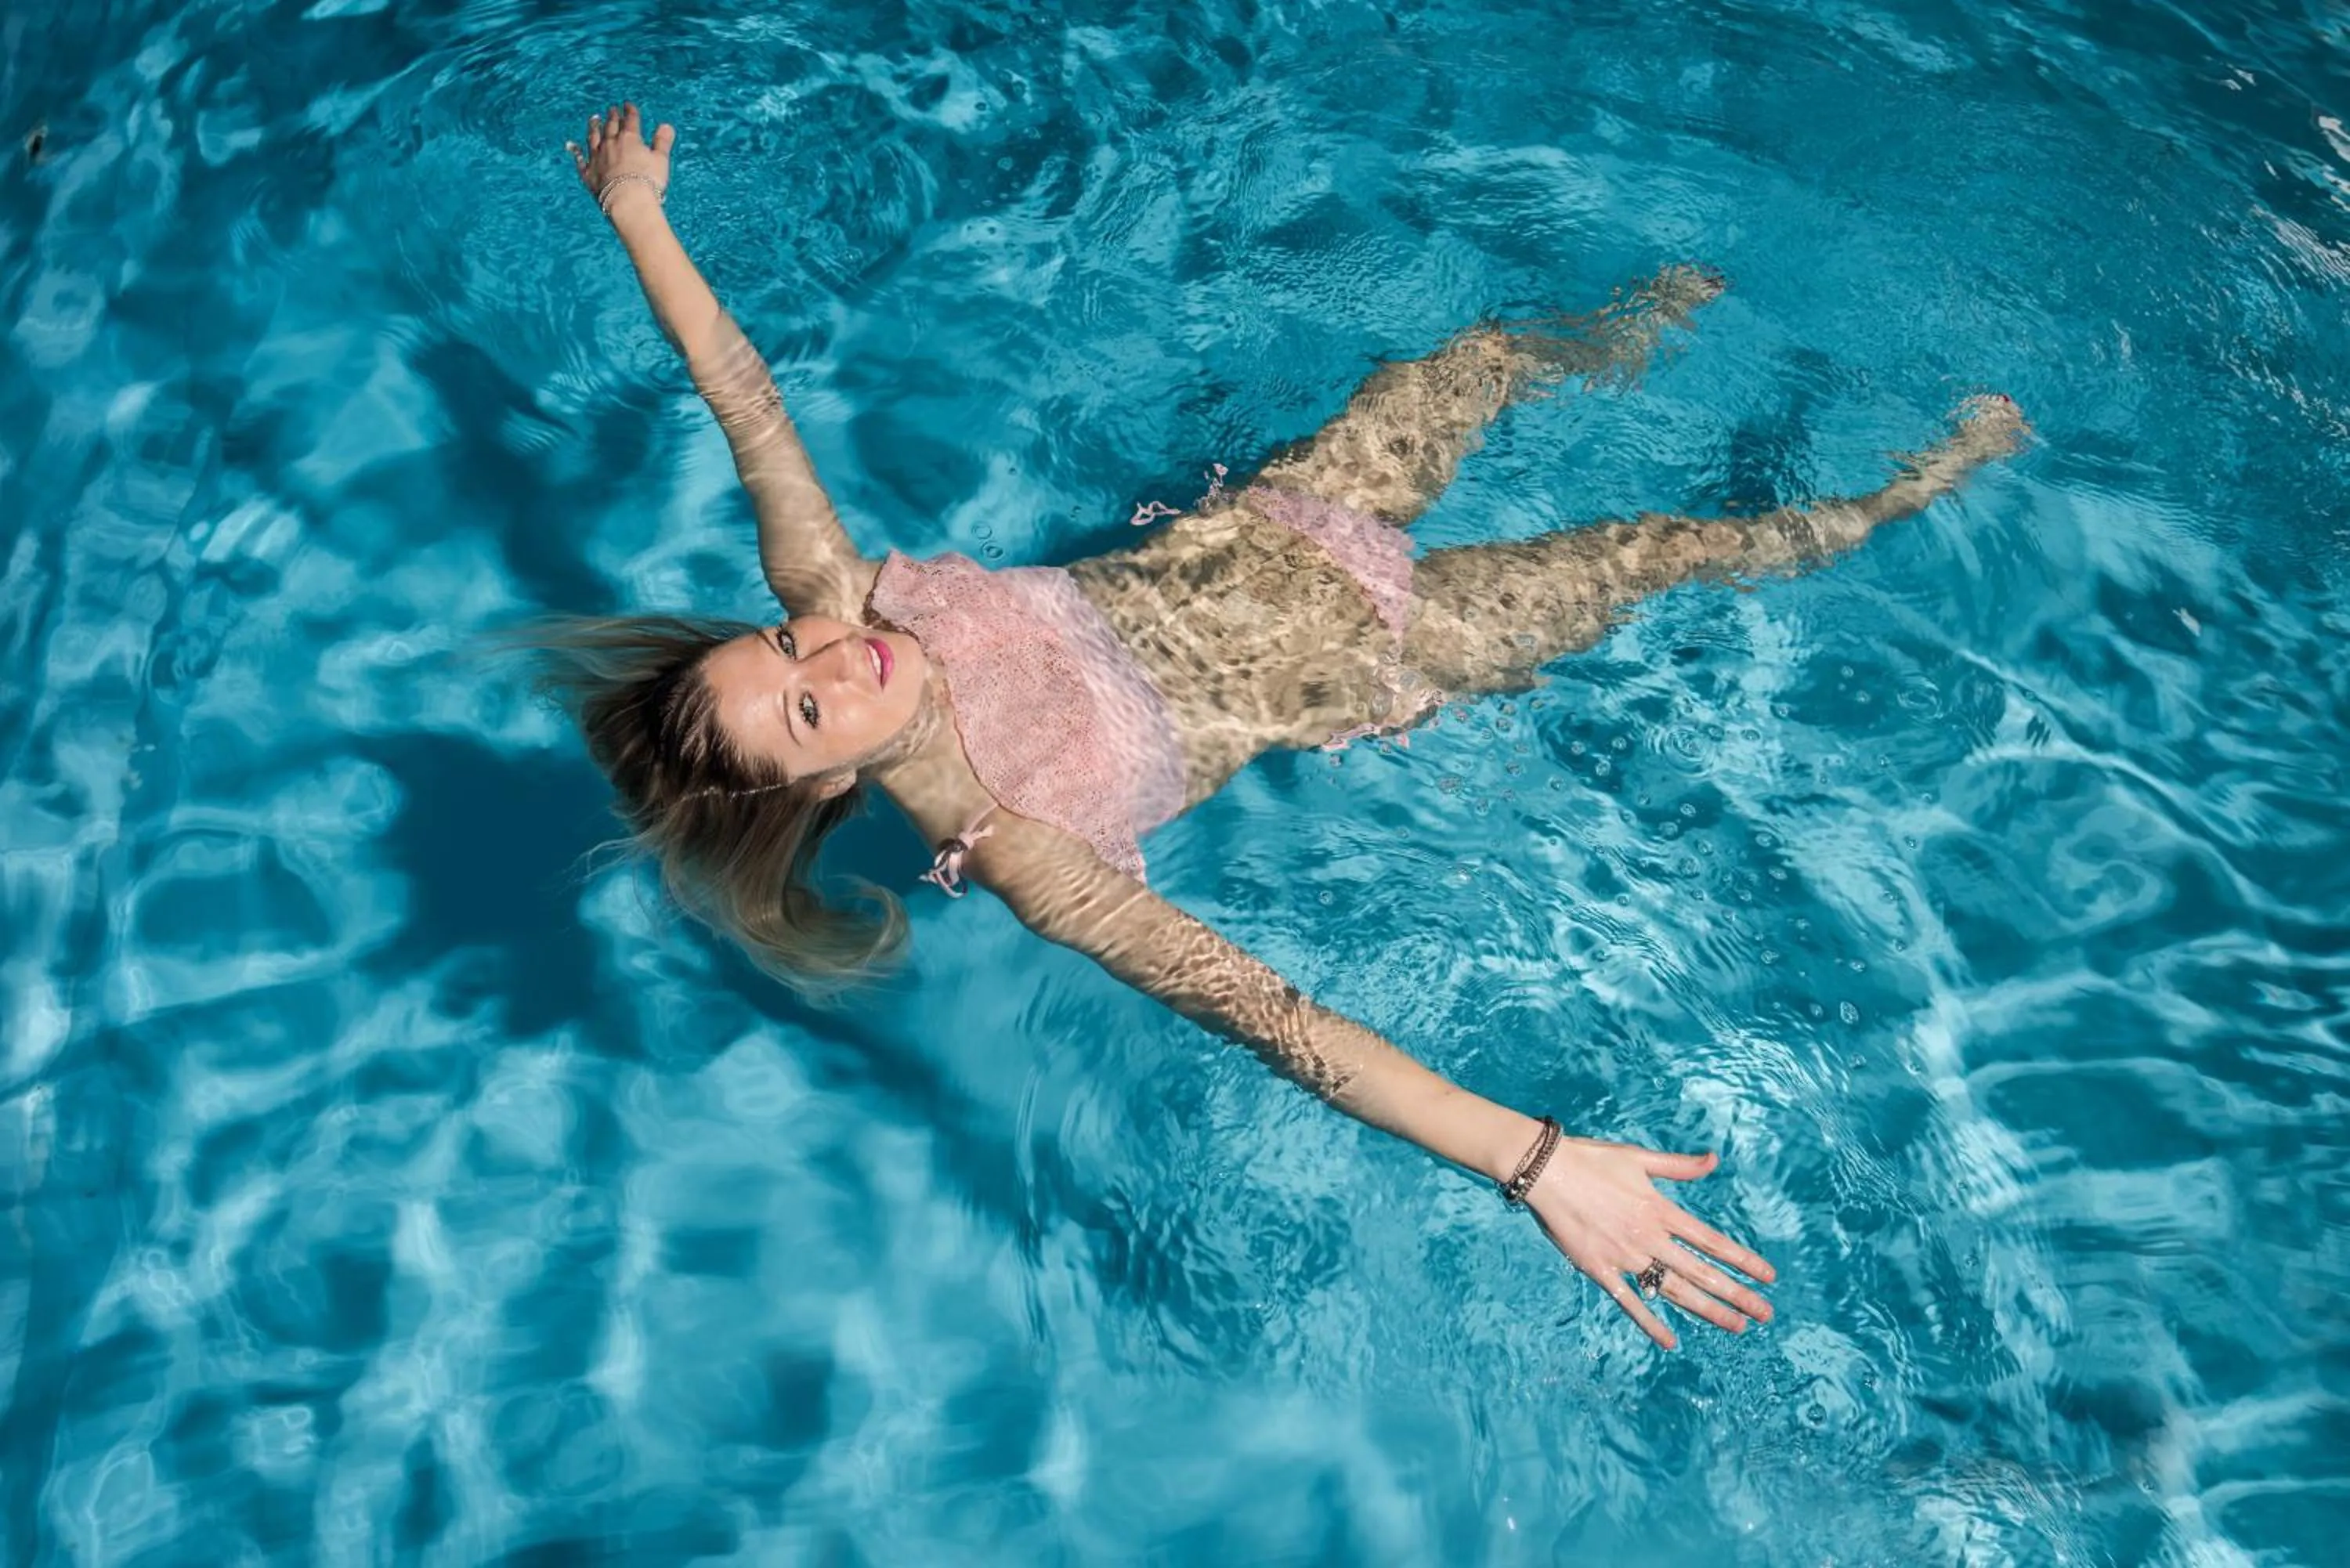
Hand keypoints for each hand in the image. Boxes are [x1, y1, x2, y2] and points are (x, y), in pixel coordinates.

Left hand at [566, 102, 673, 216]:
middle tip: (612, 110)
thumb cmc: (648, 181)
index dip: (630, 111)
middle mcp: (610, 144)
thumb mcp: (661, 160)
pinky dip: (575, 151)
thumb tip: (666, 126)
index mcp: (630, 139)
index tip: (628, 105)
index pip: (630, 120)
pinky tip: (571, 145)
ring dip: (593, 127)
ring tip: (594, 119)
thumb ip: (662, 142)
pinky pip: (579, 159)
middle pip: (610, 126)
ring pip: (593, 137)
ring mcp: (597, 157)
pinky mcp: (588, 173)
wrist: (628, 201)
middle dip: (612, 117)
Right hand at [1522, 1136, 1775, 1348]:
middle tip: (1765, 1314)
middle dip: (1737, 1295)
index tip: (1768, 1277)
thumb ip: (1679, 1166)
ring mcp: (1624, 1257)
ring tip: (1736, 1327)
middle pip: (1701, 1272)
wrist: (1545, 1170)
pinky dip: (1650, 1323)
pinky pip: (1629, 1302)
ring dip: (1707, 1310)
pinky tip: (1670, 1341)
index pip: (1712, 1241)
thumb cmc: (1592, 1159)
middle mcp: (1648, 1237)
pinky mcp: (1599, 1269)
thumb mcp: (1639, 1158)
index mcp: (1660, 1210)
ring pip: (1673, 1290)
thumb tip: (1714, 1160)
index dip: (1743, 1260)